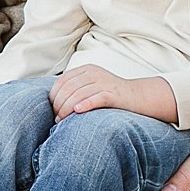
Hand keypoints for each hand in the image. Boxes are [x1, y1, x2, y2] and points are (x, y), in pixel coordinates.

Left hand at [49, 66, 174, 121]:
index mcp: (86, 70)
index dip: (54, 96)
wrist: (138, 97)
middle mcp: (94, 73)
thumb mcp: (91, 86)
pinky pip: (96, 98)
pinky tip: (77, 112)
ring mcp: (104, 83)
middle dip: (58, 104)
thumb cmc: (111, 96)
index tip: (52, 109)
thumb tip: (54, 103)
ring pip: (79, 93)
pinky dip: (85, 104)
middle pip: (69, 88)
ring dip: (67, 109)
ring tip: (61, 121)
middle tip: (56, 118)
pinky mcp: (114, 94)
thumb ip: (75, 89)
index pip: (62, 81)